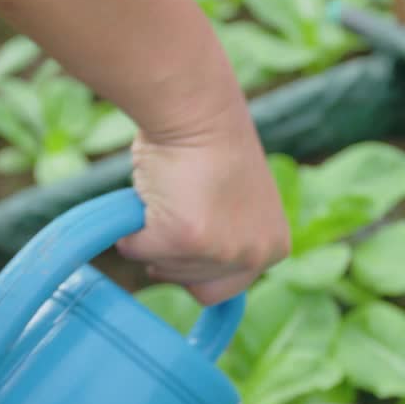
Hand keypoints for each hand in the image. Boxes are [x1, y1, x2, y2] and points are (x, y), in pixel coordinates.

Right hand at [116, 102, 290, 305]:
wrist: (197, 112)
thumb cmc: (210, 148)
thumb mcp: (234, 207)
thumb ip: (225, 239)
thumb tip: (188, 265)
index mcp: (273, 247)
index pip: (226, 291)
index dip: (197, 270)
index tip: (182, 250)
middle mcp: (254, 254)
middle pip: (194, 287)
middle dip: (173, 257)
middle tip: (172, 214)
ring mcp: (221, 249)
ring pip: (163, 269)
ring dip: (152, 238)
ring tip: (167, 195)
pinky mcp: (186, 238)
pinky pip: (138, 249)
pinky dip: (131, 228)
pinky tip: (147, 194)